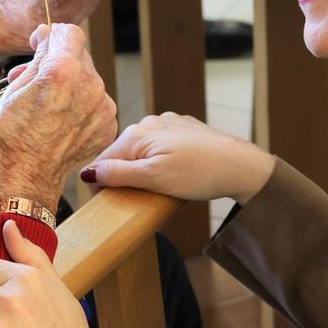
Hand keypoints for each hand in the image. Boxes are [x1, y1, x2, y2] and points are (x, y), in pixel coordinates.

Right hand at [0, 24, 116, 209]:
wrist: (24, 180)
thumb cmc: (11, 138)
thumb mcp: (14, 89)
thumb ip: (38, 57)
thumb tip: (48, 35)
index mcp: (63, 70)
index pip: (69, 33)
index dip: (52, 36)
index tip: (40, 45)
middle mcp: (90, 85)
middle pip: (79, 57)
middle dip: (58, 63)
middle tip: (35, 80)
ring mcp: (103, 107)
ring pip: (88, 81)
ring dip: (70, 86)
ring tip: (45, 106)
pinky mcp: (108, 125)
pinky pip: (96, 104)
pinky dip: (81, 107)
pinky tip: (60, 122)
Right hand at [81, 112, 274, 204]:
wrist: (241, 166)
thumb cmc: (199, 173)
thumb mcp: (154, 178)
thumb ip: (119, 174)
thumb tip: (87, 173)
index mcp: (137, 134)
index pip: (103, 160)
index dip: (99, 184)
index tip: (107, 205)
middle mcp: (149, 123)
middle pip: (122, 154)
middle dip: (122, 177)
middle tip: (136, 200)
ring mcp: (169, 124)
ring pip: (142, 151)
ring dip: (142, 170)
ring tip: (157, 189)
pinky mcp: (185, 130)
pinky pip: (161, 147)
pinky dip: (160, 162)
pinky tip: (174, 174)